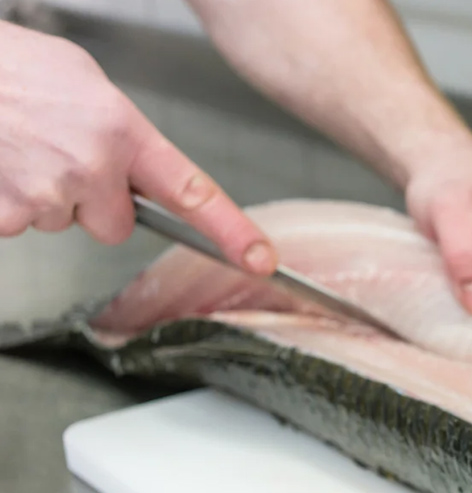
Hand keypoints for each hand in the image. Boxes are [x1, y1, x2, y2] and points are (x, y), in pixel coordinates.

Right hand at [0, 21, 276, 273]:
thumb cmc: (12, 69)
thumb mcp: (84, 84)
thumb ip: (121, 134)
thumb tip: (136, 170)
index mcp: (121, 131)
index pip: (191, 192)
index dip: (231, 231)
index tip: (260, 258)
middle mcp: (91, 167)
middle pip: (116, 225)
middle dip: (91, 202)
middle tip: (57, 156)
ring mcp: (46, 194)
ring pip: (63, 223)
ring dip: (43, 195)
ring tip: (18, 147)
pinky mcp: (5, 215)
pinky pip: (18, 225)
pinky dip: (5, 202)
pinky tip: (0, 163)